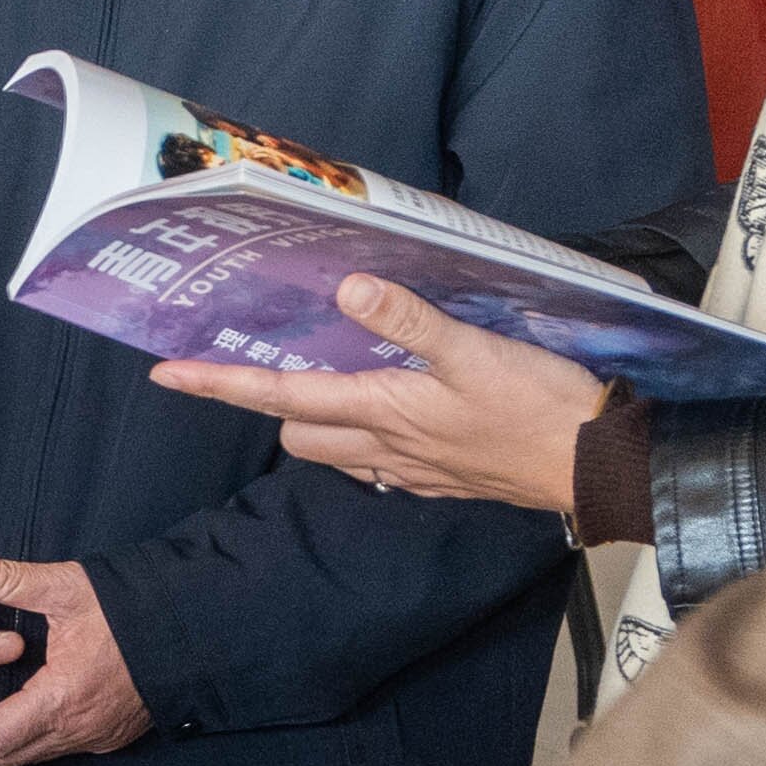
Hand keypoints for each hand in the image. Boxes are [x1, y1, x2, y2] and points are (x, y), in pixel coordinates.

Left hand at [0, 553, 149, 765]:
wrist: (198, 629)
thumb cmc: (133, 608)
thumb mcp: (67, 586)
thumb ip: (7, 579)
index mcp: (64, 698)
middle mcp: (78, 730)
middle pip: (3, 760)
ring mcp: (93, 737)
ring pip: (24, 759)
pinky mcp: (103, 735)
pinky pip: (46, 751)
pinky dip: (9, 749)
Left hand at [150, 273, 599, 515]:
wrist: (600, 465)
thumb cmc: (539, 407)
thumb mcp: (474, 350)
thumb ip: (409, 319)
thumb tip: (348, 288)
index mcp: (381, 411)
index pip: (279, 397)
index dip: (219, 385)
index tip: (166, 374)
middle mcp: (384, 447)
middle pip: (298, 432)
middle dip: (276, 405)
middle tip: (274, 365)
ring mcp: (412, 468)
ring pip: (337, 450)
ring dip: (323, 422)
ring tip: (334, 378)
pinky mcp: (443, 477)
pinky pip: (382, 464)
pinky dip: (370, 440)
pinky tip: (395, 414)